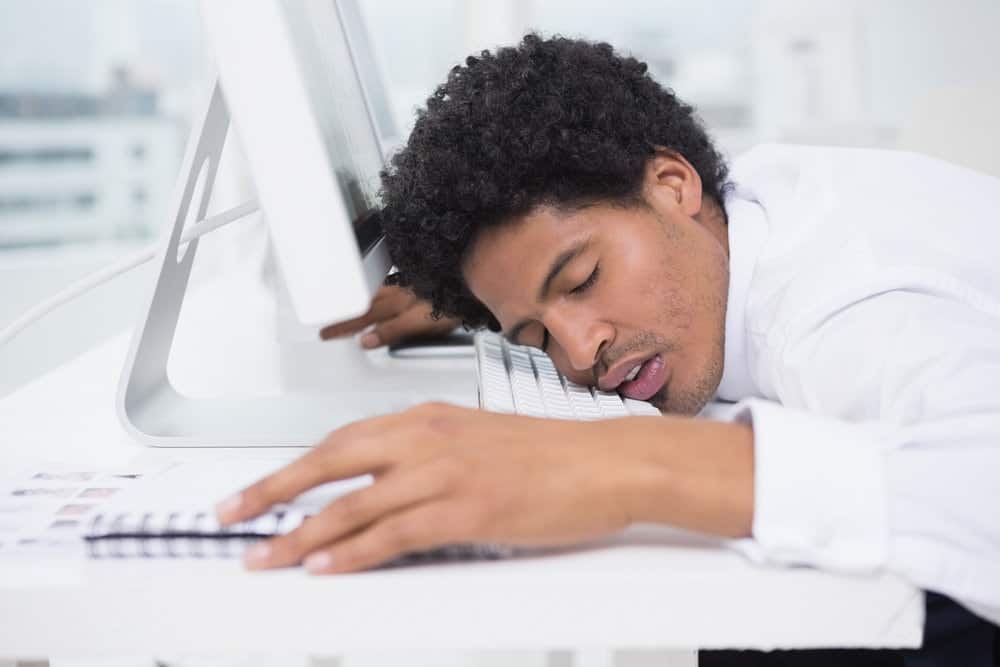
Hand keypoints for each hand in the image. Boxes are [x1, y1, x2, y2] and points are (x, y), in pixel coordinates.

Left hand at [215, 403, 754, 573]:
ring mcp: (445, 473)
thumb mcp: (478, 440)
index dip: (296, 467)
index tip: (262, 487)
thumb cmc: (552, 453)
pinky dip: (354, 552)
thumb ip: (429, 456)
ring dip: (301, 533)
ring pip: (354, 503)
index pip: (342, 441)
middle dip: (274, 490)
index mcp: (428, 418)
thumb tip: (386, 486)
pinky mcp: (467, 510)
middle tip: (233, 513)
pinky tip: (326, 565)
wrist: (607, 462)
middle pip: (331, 462)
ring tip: (265, 556)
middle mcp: (428, 438)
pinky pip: (394, 533)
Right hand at [319, 285, 460, 348]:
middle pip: (367, 306)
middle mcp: (402, 292)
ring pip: (378, 293)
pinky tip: (380, 288)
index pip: (365, 319)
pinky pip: (393, 282)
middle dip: (347, 318)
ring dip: (360, 301)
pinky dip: (381, 286)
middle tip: (327, 327)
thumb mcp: (422, 321)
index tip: (327, 333)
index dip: (346, 327)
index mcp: (399, 304)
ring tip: (344, 307)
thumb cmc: (456, 300)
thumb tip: (366, 340)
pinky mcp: (422, 278)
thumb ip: (394, 330)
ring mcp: (411, 284)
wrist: (477, 274)